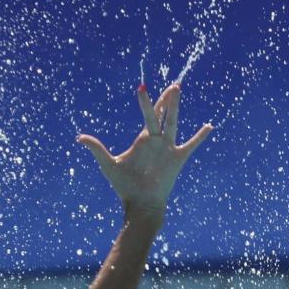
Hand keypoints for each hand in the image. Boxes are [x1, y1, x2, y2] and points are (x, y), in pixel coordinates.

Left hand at [77, 83, 212, 218]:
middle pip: (163, 115)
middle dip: (166, 100)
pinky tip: (209, 126)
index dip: (147, 101)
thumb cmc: (124, 186)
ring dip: (175, 108)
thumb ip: (97, 148)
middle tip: (173, 85)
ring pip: (173, 123)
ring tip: (178, 92)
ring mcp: (168, 149)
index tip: (144, 87)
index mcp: (144, 140)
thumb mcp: (108, 164)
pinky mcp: (177, 159)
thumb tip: (79, 138)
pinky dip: (200, 137)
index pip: (149, 116)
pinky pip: (191, 145)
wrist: (140, 203)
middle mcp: (157, 141)